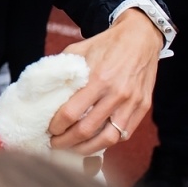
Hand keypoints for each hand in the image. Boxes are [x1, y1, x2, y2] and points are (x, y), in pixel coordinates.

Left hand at [48, 8, 165, 153]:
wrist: (140, 37)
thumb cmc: (106, 44)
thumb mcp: (79, 50)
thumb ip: (63, 71)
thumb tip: (44, 92)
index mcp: (97, 78)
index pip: (70, 113)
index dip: (56, 126)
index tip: (48, 129)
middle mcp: (116, 93)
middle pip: (86, 130)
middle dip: (66, 142)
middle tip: (55, 143)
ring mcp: (131, 103)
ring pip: (107, 139)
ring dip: (86, 148)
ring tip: (73, 148)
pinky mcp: (142, 107)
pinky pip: (124, 134)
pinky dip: (107, 142)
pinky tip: (94, 141)